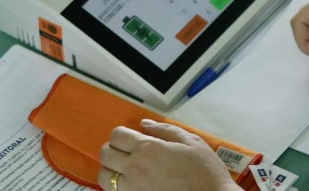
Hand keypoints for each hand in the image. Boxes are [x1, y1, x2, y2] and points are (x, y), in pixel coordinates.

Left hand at [97, 119, 237, 190]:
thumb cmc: (205, 171)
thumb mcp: (190, 141)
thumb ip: (164, 130)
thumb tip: (144, 124)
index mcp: (147, 149)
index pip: (116, 135)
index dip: (122, 134)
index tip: (132, 138)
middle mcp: (135, 168)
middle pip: (105, 154)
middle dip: (113, 149)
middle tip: (126, 152)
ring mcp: (133, 188)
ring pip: (103, 176)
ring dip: (110, 169)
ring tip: (125, 169)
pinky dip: (118, 186)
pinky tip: (132, 184)